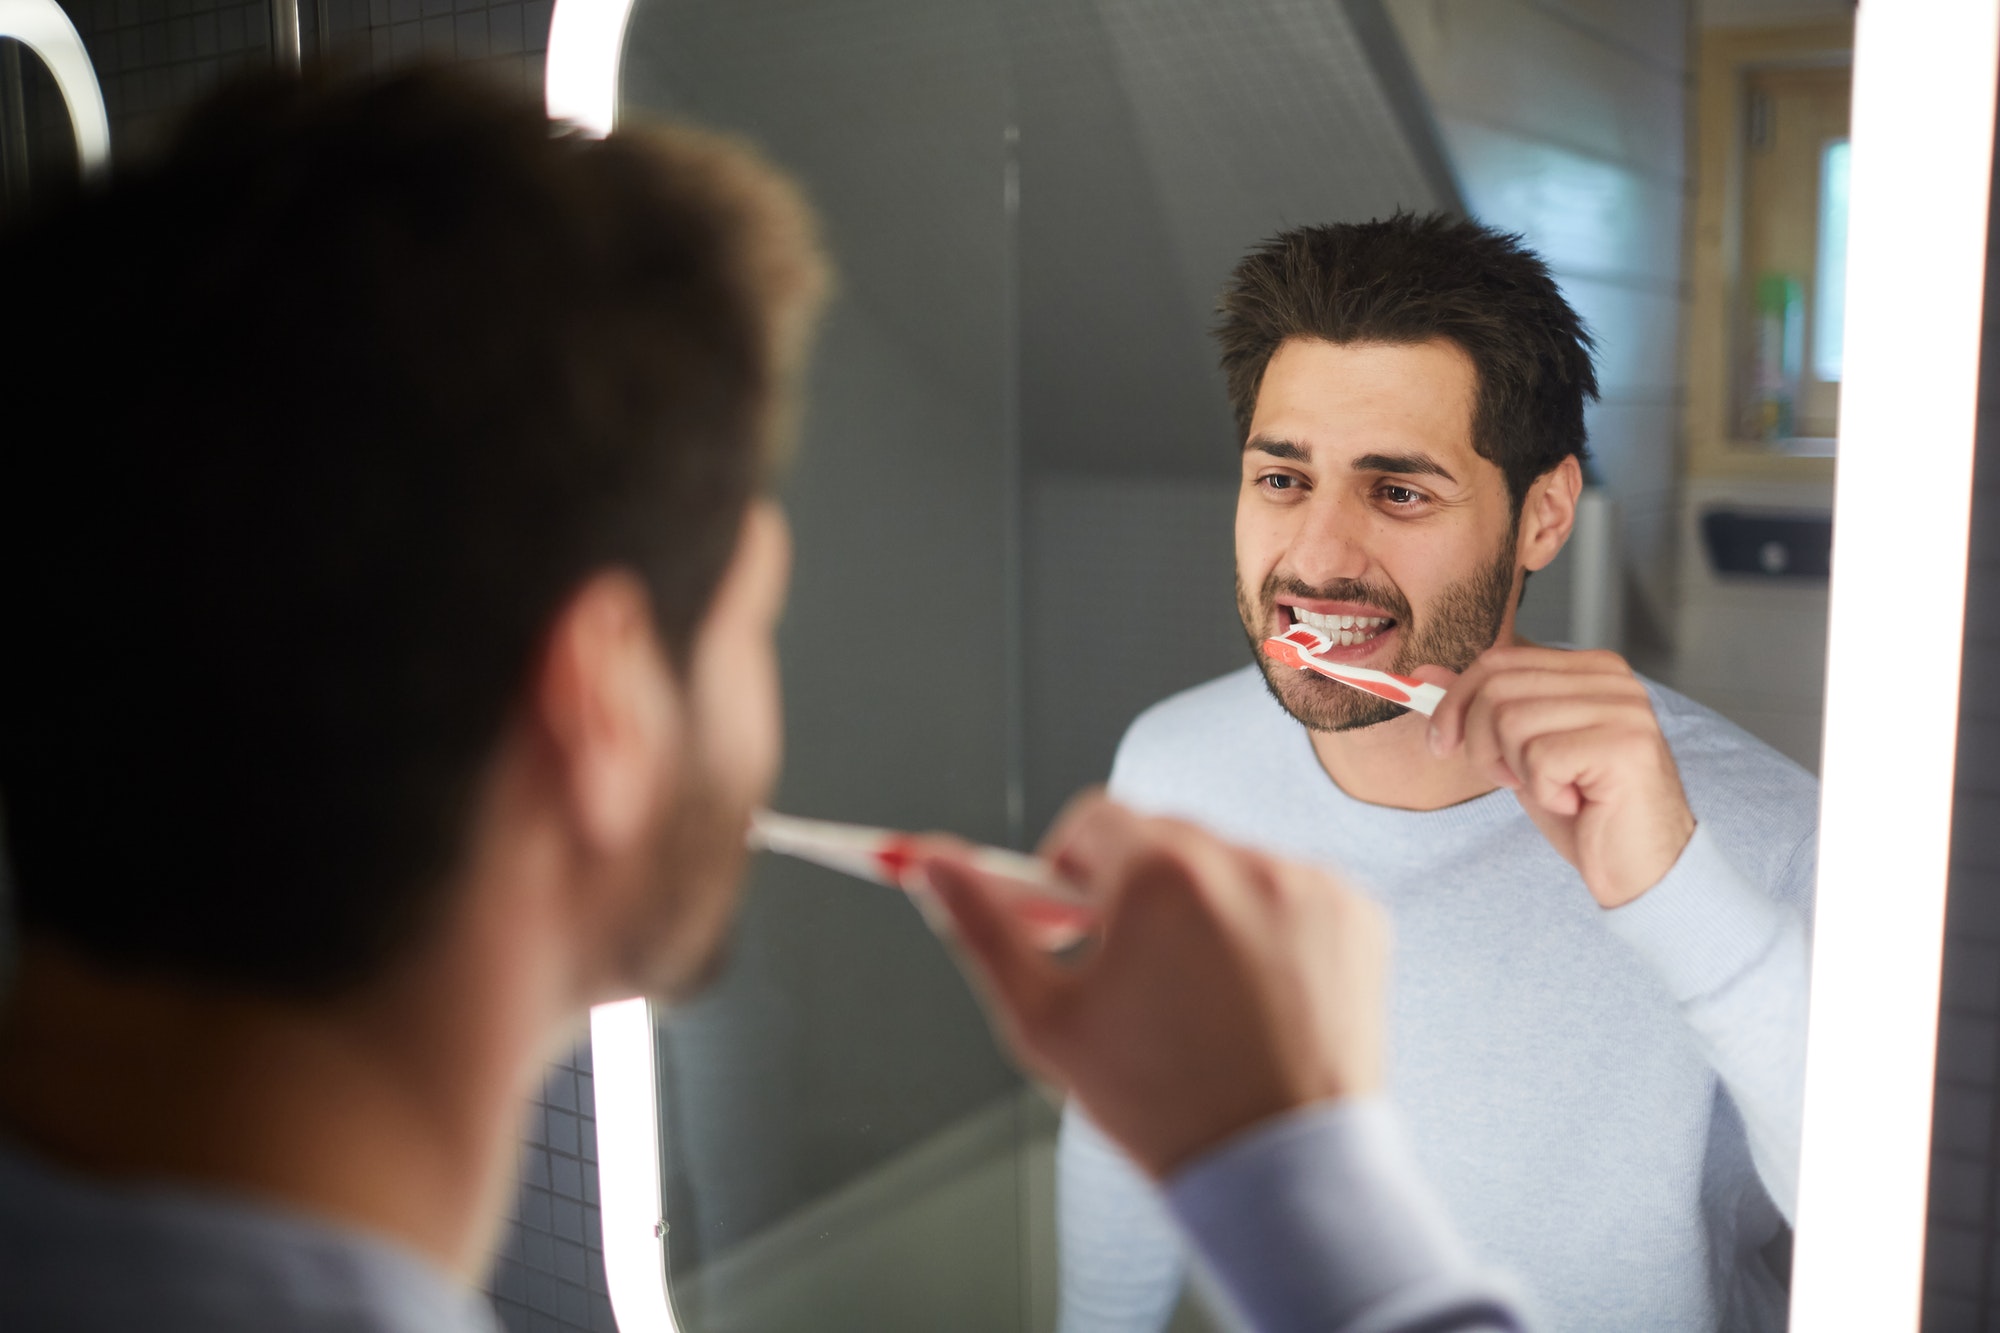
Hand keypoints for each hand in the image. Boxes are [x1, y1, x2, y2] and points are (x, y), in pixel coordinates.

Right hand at [919, 793, 1386, 1178]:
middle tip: (1125, 968)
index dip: (1064, 867)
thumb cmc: (1159, 1105)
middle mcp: (1242, 860)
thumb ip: (983, 926)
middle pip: (1161, 839)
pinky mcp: (1358, 915)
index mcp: (1160, 873)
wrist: (1282, 1173)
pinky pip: (1291, 893)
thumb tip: (931, 862)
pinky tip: (1254, 998)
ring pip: (1227, 867)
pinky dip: (1266, 929)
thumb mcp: (1044, 1020)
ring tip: (1196, 997)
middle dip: (1132, 889)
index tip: (1064, 919)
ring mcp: (1309, 885)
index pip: (1093, 818)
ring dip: (1201, 907)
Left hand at [1421, 646, 1694, 907]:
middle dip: (1480, 743)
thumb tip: (1425, 674)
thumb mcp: (1519, 752)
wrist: (1639, 868)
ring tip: (1554, 789)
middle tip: (1510, 778)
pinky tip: (1576, 802)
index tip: (1441, 742)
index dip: (1455, 703)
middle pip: (1496, 688)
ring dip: (1516, 770)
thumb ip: (1480, 708)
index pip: (1497, 660)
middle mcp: (1612, 679)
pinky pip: (1540, 757)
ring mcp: (1623, 709)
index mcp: (1590, 669)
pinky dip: (1544, 791)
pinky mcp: (1625, 746)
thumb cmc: (1584, 811)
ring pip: (1512, 721)